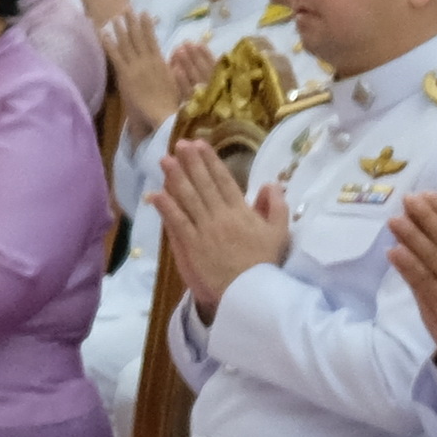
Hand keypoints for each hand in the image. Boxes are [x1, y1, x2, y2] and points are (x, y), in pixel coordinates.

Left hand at [105, 1, 181, 134]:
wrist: (163, 113)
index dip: (147, 25)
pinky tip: (103, 34)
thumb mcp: (176, 81)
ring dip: (120, 29)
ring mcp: (136, 66)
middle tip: (126, 7)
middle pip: (138, 37)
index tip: (144, 13)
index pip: (152, 38)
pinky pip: (116, 56)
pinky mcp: (126, 74)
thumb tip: (176, 55)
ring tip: (115, 17)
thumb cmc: (171, 102)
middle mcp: (147, 59)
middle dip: (132, 21)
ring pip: (126, 43)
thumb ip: (174, 67)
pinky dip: (109, 43)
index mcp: (160, 61)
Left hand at [156, 137, 289, 315]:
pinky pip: (177, 222)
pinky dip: (166, 207)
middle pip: (203, 184)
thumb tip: (271, 184)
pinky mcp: (192, 246)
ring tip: (165, 160)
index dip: (211, 161)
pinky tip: (155, 194)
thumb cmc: (265, 264)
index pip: (224, 180)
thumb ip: (277, 206)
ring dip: (175, 178)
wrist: (250, 292)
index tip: (201, 144)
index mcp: (242, 211)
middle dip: (191, 162)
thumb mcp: (280, 233)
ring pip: (188, 199)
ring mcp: (205, 230)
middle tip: (180, 145)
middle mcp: (221, 216)